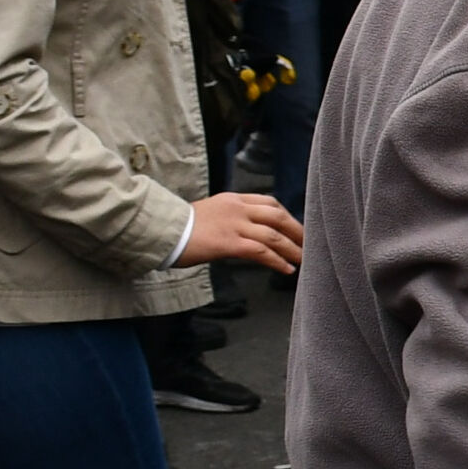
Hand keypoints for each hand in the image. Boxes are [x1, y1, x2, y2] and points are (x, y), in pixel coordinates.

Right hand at [177, 191, 303, 272]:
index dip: (286, 216)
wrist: (157, 230)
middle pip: (278, 216)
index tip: (295, 228)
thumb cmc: (178, 227)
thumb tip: (243, 232)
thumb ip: (229, 218)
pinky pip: (261, 252)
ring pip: (274, 235)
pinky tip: (286, 269)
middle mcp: (237, 208)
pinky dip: (277, 261)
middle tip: (309, 243)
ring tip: (304, 260)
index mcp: (232, 199)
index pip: (269, 202)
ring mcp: (233, 225)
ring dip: (293, 249)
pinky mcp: (228, 243)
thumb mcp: (208, 213)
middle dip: (297, 230)